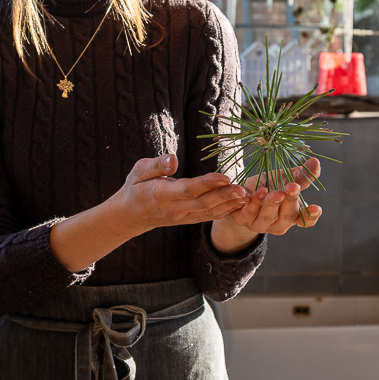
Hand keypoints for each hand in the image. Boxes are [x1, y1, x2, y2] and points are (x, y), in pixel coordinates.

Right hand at [116, 154, 247, 233]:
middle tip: (243, 188)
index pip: (189, 190)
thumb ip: (156, 165)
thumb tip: (172, 159)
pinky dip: (225, 211)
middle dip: (225, 196)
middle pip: (204, 203)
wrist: (131, 214)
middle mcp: (175, 209)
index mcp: (162, 195)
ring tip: (247, 196)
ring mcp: (183, 217)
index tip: (225, 177)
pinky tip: (239, 204)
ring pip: (209, 212)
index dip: (208, 184)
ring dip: (229, 204)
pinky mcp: (188, 220)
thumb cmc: (136, 186)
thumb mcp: (139, 171)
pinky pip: (209, 217)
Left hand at [211, 157, 322, 251]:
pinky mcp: (243, 219)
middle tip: (292, 187)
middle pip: (287, 216)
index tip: (317, 208)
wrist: (242, 196)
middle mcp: (278, 223)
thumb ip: (301, 175)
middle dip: (290, 201)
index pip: (305, 221)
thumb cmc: (269, 187)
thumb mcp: (285, 179)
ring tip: (273, 191)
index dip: (311, 216)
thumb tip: (315, 161)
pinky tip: (255, 191)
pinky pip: (248, 212)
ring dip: (271, 203)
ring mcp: (260, 224)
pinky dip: (252, 201)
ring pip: (268, 216)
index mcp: (292, 215)